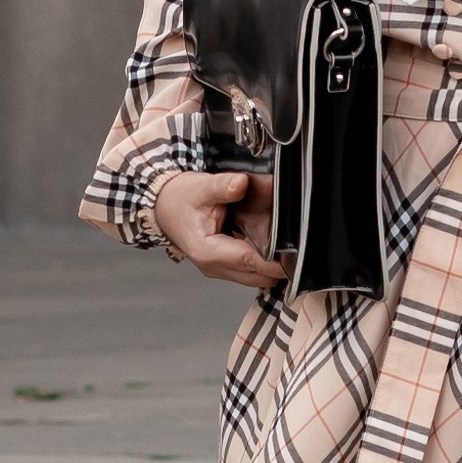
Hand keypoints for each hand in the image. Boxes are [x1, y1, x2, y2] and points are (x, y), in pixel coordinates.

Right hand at [153, 169, 286, 288]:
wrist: (164, 206)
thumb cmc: (180, 199)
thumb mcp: (201, 186)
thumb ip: (223, 186)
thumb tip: (241, 183)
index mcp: (208, 252)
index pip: (250, 262)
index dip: (276, 260)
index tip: (297, 253)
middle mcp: (214, 266)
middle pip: (259, 276)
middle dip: (279, 263)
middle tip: (297, 240)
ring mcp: (219, 269)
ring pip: (257, 278)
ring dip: (272, 264)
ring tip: (286, 241)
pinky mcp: (224, 267)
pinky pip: (251, 272)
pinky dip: (264, 263)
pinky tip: (272, 243)